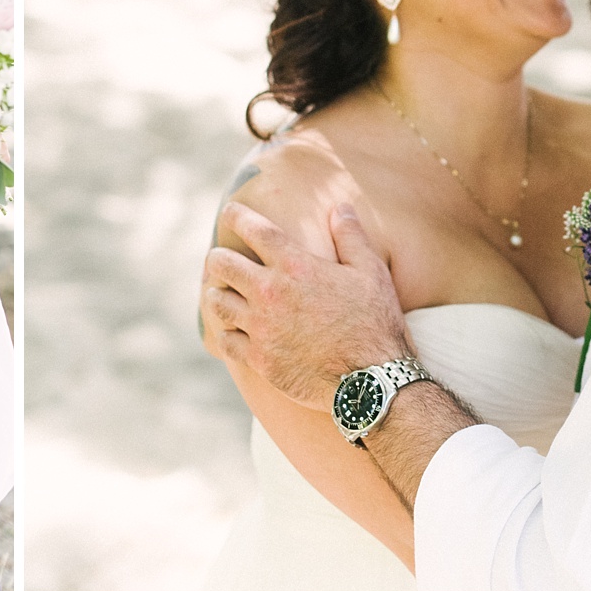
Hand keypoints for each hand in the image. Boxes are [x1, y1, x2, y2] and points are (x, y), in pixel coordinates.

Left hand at [202, 202, 409, 410]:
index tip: (231, 212)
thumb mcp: (371, 272)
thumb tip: (341, 208)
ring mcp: (261, 327)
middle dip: (218, 258)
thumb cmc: (374, 323)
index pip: (254, 230)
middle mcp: (271, 292)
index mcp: (296, 265)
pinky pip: (225, 339)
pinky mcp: (258, 359)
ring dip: (216, 294)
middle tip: (222, 260)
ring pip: (216, 302)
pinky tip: (232, 329)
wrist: (370, 381)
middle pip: (222, 264)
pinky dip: (226, 332)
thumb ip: (352, 236)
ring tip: (221, 293)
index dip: (237, 216)